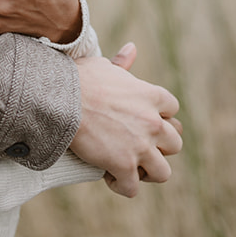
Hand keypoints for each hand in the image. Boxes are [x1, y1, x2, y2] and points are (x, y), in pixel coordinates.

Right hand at [71, 50, 182, 197]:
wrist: (60, 99)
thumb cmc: (79, 79)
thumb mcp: (104, 66)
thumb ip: (122, 63)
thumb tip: (131, 48)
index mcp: (152, 95)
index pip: (172, 110)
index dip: (158, 117)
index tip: (140, 120)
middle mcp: (153, 123)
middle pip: (175, 143)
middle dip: (158, 147)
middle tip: (136, 146)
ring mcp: (141, 146)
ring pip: (162, 172)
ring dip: (147, 172)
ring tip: (128, 167)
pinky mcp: (123, 165)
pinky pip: (132, 188)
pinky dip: (121, 186)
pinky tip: (107, 175)